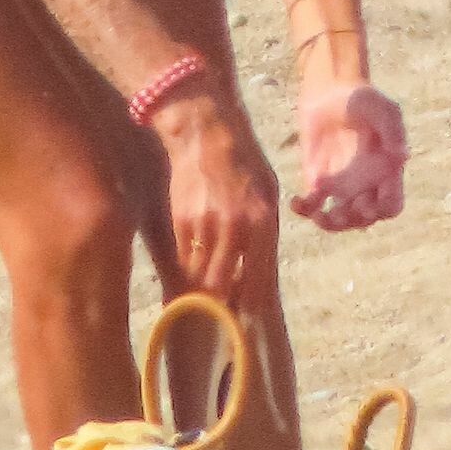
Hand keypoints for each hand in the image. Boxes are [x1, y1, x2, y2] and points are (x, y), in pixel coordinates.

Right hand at [154, 90, 277, 305]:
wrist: (206, 133)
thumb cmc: (244, 162)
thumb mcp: (269, 193)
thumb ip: (267, 230)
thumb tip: (262, 269)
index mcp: (263, 222)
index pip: (256, 278)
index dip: (249, 302)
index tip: (245, 316)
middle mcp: (235, 227)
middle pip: (224, 284)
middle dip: (222, 302)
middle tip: (221, 312)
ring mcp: (205, 224)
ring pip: (201, 275)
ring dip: (203, 288)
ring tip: (205, 296)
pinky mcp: (181, 220)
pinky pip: (185, 257)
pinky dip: (189, 267)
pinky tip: (193, 268)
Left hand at [292, 83, 407, 230]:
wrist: (329, 90)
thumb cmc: (361, 97)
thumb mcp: (381, 108)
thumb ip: (392, 130)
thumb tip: (403, 156)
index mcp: (386, 172)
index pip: (391, 205)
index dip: (382, 211)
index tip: (369, 204)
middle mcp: (366, 184)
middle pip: (365, 220)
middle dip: (354, 221)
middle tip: (340, 211)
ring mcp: (342, 186)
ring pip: (341, 220)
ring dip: (331, 224)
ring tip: (319, 214)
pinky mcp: (317, 181)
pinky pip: (313, 206)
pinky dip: (304, 210)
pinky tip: (295, 201)